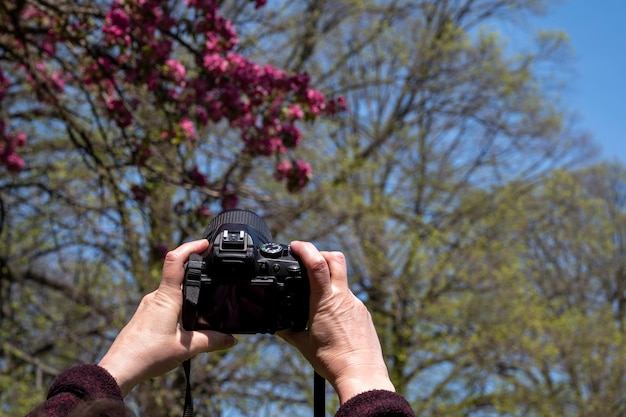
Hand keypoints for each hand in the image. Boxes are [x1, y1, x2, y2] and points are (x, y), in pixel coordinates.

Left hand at [98, 239, 237, 394]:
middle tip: (213, 273)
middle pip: (177, 275)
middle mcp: (156, 297)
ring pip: (172, 292)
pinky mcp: (145, 316)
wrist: (120, 369)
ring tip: (204, 307)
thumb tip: (231, 339)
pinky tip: (186, 323)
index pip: (175, 261)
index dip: (191, 247)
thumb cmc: (148, 355)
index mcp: (167, 297)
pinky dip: (179, 306)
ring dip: (187, 294)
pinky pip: (165, 304)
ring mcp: (149, 306)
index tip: (205, 244)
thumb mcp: (186, 348)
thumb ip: (212, 341)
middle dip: (196, 273)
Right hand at [279, 241, 394, 403]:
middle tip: (306, 261)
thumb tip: (278, 328)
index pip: (317, 264)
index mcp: (325, 302)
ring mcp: (356, 304)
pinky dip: (336, 297)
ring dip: (327, 278)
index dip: (305, 249)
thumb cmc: (332, 361)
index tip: (295, 246)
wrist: (362, 374)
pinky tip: (329, 315)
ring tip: (314, 294)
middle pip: (335, 259)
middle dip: (319, 253)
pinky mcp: (363, 313)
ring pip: (341, 278)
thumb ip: (289, 331)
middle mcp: (343, 298)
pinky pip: (348, 297)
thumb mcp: (304, 344)